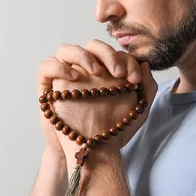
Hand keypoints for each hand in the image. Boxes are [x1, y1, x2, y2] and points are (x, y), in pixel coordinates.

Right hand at [43, 41, 157, 159]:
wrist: (91, 150)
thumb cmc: (115, 130)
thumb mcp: (138, 111)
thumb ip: (147, 87)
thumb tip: (145, 64)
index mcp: (107, 71)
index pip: (115, 53)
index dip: (126, 61)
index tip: (134, 79)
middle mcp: (87, 70)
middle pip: (94, 46)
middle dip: (108, 55)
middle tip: (118, 73)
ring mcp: (67, 75)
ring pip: (68, 50)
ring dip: (83, 56)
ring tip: (96, 71)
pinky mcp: (51, 85)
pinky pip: (48, 66)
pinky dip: (60, 67)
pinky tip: (75, 77)